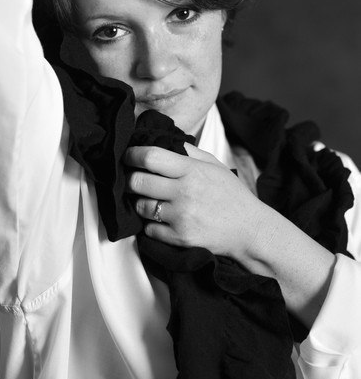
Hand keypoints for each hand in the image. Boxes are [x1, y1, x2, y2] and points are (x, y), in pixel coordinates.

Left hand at [124, 143, 264, 257]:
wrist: (249, 230)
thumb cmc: (231, 195)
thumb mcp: (214, 165)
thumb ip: (188, 151)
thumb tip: (164, 140)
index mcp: (191, 170)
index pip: (151, 157)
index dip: (133, 155)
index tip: (128, 156)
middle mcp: (184, 192)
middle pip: (138, 181)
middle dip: (130, 180)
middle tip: (133, 180)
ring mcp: (181, 217)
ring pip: (140, 206)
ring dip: (141, 203)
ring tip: (151, 200)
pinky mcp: (179, 238)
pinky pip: (149, 229)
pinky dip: (151, 225)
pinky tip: (162, 219)